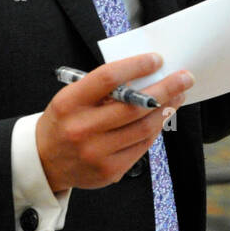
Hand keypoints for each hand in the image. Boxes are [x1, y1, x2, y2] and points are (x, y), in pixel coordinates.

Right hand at [36, 53, 192, 191]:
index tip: (156, 59)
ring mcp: (96, 153)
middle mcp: (81, 129)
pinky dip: (155, 129)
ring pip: (143, 128)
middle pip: (134, 106)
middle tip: (184, 78)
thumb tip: (145, 74)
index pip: (109, 78)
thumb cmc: (64, 121)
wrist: (45, 161)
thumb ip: (102, 87)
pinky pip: (142, 147)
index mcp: (69, 103)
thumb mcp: (71, 97)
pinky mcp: (109, 171)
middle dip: (166, 89)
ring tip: (177, 96)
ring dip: (166, 109)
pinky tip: (161, 118)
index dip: (136, 66)